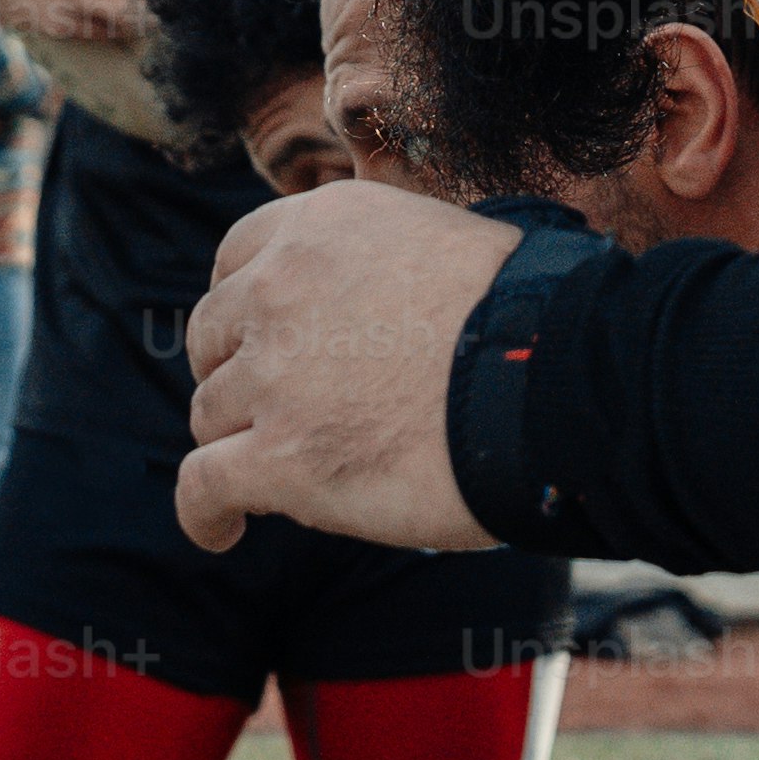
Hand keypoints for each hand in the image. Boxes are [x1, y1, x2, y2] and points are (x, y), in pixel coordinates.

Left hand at [176, 181, 513, 555]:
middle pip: (214, 338)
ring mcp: (274, 375)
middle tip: (277, 409)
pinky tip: (219, 532)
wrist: (555, 380)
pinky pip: (203, 486)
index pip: (238, 258)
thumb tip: (387, 296)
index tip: (260, 336)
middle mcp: (280, 288)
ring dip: (239, 442)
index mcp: (321, 227)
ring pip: (211, 414)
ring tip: (276, 476)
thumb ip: (388, 262)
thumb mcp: (449, 241)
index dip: (245, 306)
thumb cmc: (532, 321)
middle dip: (236, 372)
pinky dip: (203, 513)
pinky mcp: (280, 457)